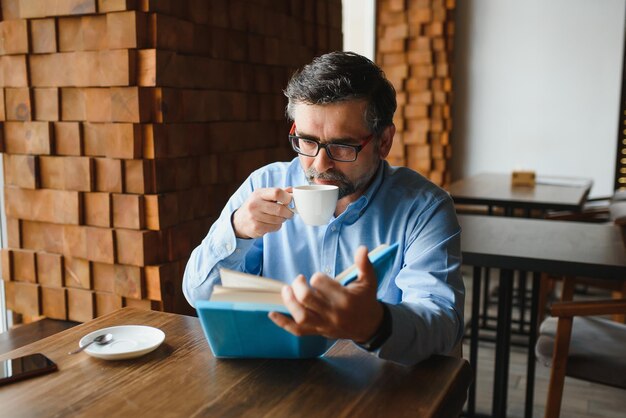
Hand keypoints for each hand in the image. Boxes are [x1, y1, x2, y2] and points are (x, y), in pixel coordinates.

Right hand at [232, 187, 293, 238]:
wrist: (239, 221)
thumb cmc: (255, 206)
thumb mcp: (263, 195)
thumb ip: (277, 192)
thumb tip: (292, 190)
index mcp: (259, 194)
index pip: (277, 192)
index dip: (287, 198)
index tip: (290, 201)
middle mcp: (255, 204)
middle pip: (280, 209)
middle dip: (288, 212)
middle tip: (289, 212)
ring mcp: (255, 217)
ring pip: (279, 220)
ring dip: (282, 219)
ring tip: (278, 217)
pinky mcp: (256, 228)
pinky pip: (275, 227)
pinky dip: (277, 226)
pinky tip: (271, 223)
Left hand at [268, 246, 383, 342]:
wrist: (369, 326)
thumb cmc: (366, 300)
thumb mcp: (369, 281)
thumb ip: (364, 264)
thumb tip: (362, 247)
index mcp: (345, 299)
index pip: (321, 284)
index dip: (317, 277)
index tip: (319, 277)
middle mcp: (333, 313)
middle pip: (307, 298)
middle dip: (298, 285)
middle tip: (299, 279)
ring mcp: (324, 325)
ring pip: (301, 316)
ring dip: (289, 302)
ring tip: (286, 290)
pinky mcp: (318, 332)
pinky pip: (297, 330)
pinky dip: (283, 323)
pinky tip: (272, 314)